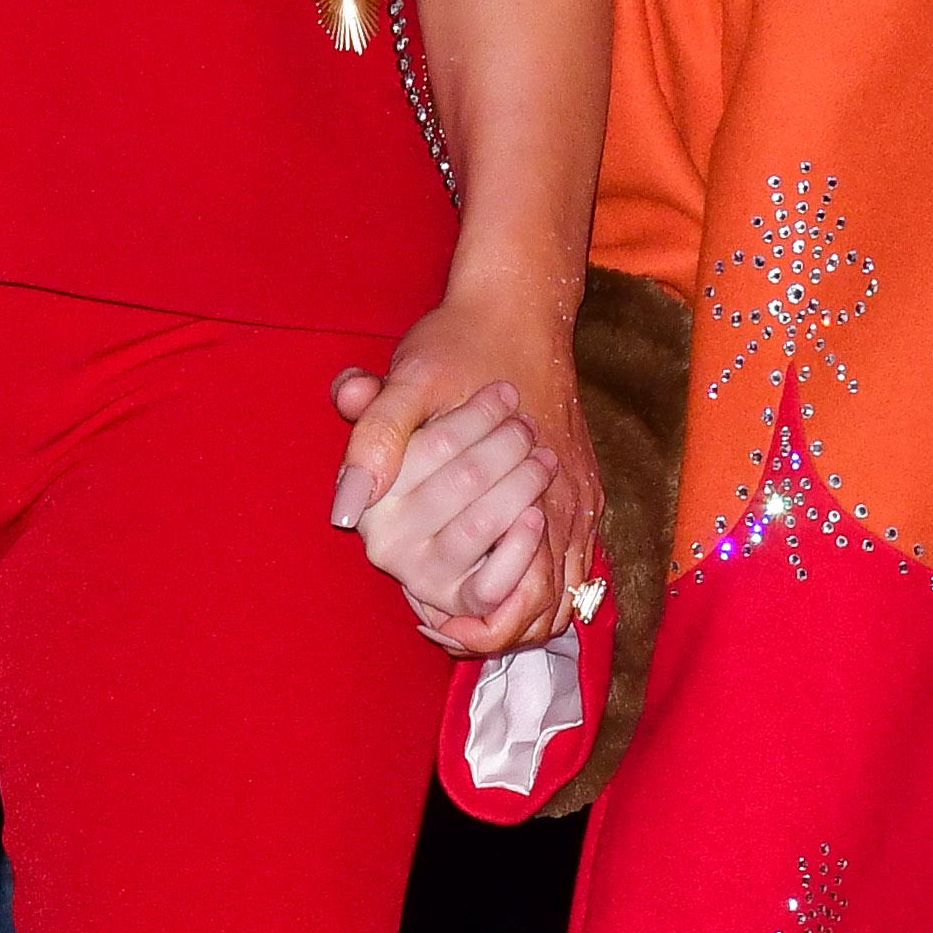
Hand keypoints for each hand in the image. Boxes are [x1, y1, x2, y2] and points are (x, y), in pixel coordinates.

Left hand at [331, 288, 600, 661]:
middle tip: (444, 621)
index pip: (522, 599)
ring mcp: (581, 497)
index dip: (480, 628)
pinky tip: (499, 571)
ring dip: (523, 605)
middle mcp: (565, 502)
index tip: (435, 622)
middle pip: (548, 604)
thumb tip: (346, 511)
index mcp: (526, 487)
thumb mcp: (408, 382)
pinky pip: (579, 558)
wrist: (519, 304)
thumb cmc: (459, 344)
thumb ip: (377, 442)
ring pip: (569, 588)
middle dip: (500, 622)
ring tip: (467, 607)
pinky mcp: (586, 486)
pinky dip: (543, 577)